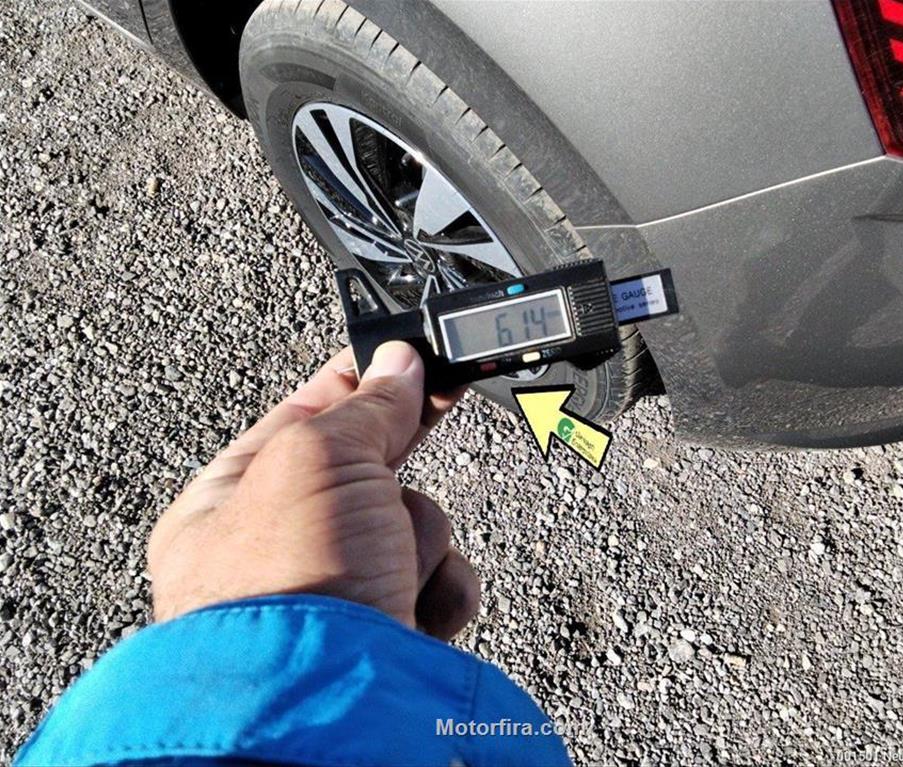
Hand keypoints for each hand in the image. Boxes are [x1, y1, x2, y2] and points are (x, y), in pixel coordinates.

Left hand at [147, 342, 478, 640]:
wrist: (325, 705)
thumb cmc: (285, 589)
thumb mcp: (317, 459)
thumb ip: (364, 405)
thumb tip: (400, 363)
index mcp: (234, 498)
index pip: (307, 417)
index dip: (360, 382)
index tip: (408, 354)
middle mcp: (283, 546)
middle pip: (370, 472)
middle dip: (392, 474)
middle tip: (429, 419)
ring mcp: (339, 592)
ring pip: (415, 525)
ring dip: (416, 540)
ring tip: (386, 569)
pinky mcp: (388, 630)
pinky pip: (440, 581)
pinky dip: (440, 589)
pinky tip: (413, 607)